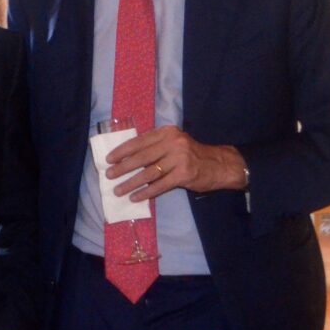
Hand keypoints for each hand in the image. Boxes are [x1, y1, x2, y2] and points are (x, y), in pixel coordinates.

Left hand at [106, 127, 246, 200]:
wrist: (220, 165)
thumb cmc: (192, 155)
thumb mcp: (175, 143)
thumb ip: (155, 146)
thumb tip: (128, 158)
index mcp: (168, 132)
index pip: (140, 141)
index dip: (122, 151)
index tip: (109, 159)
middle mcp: (173, 142)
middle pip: (142, 157)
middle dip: (123, 167)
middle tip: (109, 175)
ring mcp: (180, 158)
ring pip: (149, 172)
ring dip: (131, 182)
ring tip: (118, 190)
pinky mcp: (184, 174)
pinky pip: (160, 185)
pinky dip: (146, 192)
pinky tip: (135, 197)